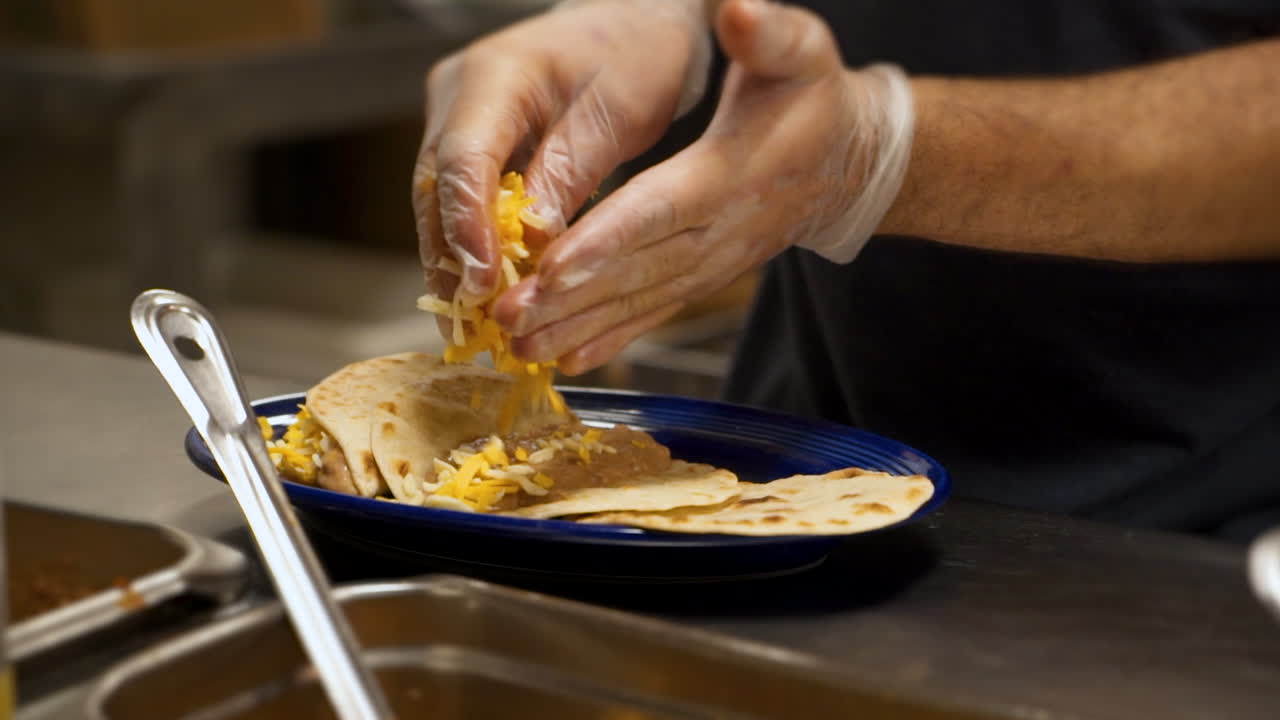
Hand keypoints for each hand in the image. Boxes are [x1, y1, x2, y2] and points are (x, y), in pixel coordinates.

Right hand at [413, 0, 712, 314]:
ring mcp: (456, 117)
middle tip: (471, 325)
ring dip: (455, 264)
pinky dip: (471, 249)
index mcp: (497, 74)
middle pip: (436, 188)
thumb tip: (531, 242)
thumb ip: (571, 172)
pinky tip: (485, 298)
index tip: (483, 283)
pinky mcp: (470, 143)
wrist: (638, 24)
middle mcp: (460, 94)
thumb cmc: (639, 55)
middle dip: (451, 260)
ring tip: (472, 329)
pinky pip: (458, 202)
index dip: (467, 228)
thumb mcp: (620, 112)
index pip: (463, 159)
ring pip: (439, 202)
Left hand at [495, 0, 914, 374]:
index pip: (660, 210)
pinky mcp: (702, 276)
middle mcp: (718, 231)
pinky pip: (652, 313)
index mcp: (730, 173)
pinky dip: (608, 338)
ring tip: (517, 343)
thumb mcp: (803, 52)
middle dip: (571, 296)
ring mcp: (710, 262)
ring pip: (637, 300)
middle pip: (636, 269)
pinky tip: (565, 359)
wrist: (849, 163)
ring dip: (576, 325)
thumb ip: (767, 33)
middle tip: (507, 316)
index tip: (552, 264)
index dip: (607, 239)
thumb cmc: (815, 100)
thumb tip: (735, 10)